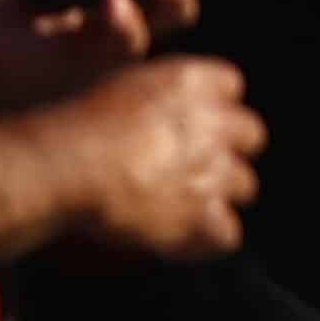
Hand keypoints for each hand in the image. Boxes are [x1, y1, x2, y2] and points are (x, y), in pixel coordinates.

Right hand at [63, 55, 264, 259]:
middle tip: (194, 165)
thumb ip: (161, 93)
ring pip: (244, 185)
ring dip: (218, 194)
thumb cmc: (78, 126)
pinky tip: (184, 237)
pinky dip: (209, 238)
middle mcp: (215, 123)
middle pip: (251, 134)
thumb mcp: (123, 85)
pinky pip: (228, 234)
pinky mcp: (203, 216)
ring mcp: (214, 171)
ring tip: (181, 204)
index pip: (230, 84)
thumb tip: (167, 111)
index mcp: (193, 81)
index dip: (214, 105)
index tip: (191, 120)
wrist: (68, 166)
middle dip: (228, 150)